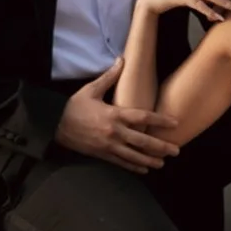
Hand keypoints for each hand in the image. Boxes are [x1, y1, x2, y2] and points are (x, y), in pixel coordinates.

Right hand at [56, 70, 171, 172]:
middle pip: (143, 141)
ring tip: (162, 163)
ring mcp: (109, 145)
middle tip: (176, 150)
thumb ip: (109, 77)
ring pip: (134, 155)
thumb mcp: (91, 89)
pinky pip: (121, 163)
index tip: (174, 122)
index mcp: (114, 114)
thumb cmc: (74, 106)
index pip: (142, 117)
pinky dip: (133, 167)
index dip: (160, 120)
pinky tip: (143, 170)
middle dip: (161, 146)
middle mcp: (114, 132)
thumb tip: (121, 60)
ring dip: (150, 160)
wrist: (55, 124)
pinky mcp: (102, 154)